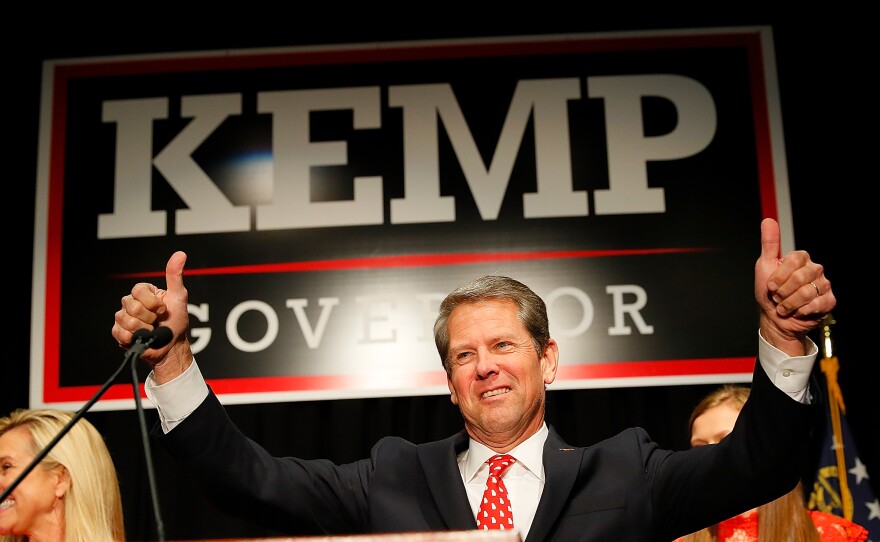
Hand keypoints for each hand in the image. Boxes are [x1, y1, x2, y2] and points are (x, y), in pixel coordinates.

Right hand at [111, 251, 192, 382]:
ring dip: (144, 329)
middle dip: (150, 317)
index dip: (152, 303)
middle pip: (132, 306)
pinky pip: (121, 333)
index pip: (138, 290)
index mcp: (143, 292)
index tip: (163, 309)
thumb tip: (180, 254)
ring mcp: (123, 317)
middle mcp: (130, 302)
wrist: (171, 346)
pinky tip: (142, 338)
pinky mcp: (118, 332)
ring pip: (127, 320)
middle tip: (157, 321)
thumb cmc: (176, 321)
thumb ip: (175, 276)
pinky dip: (134, 338)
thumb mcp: (179, 297)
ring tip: (151, 330)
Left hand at [755, 218, 835, 355]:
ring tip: (784, 305)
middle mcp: (815, 269)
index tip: (770, 285)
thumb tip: (768, 220)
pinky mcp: (829, 301)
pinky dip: (801, 311)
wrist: (775, 318)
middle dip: (783, 291)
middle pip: (800, 277)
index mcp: (801, 259)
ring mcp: (824, 285)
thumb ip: (769, 243)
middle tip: (777, 297)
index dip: (779, 276)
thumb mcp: (764, 266)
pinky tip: (797, 311)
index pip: (794, 260)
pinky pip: (816, 304)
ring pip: (807, 292)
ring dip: (789, 303)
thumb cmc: (769, 292)